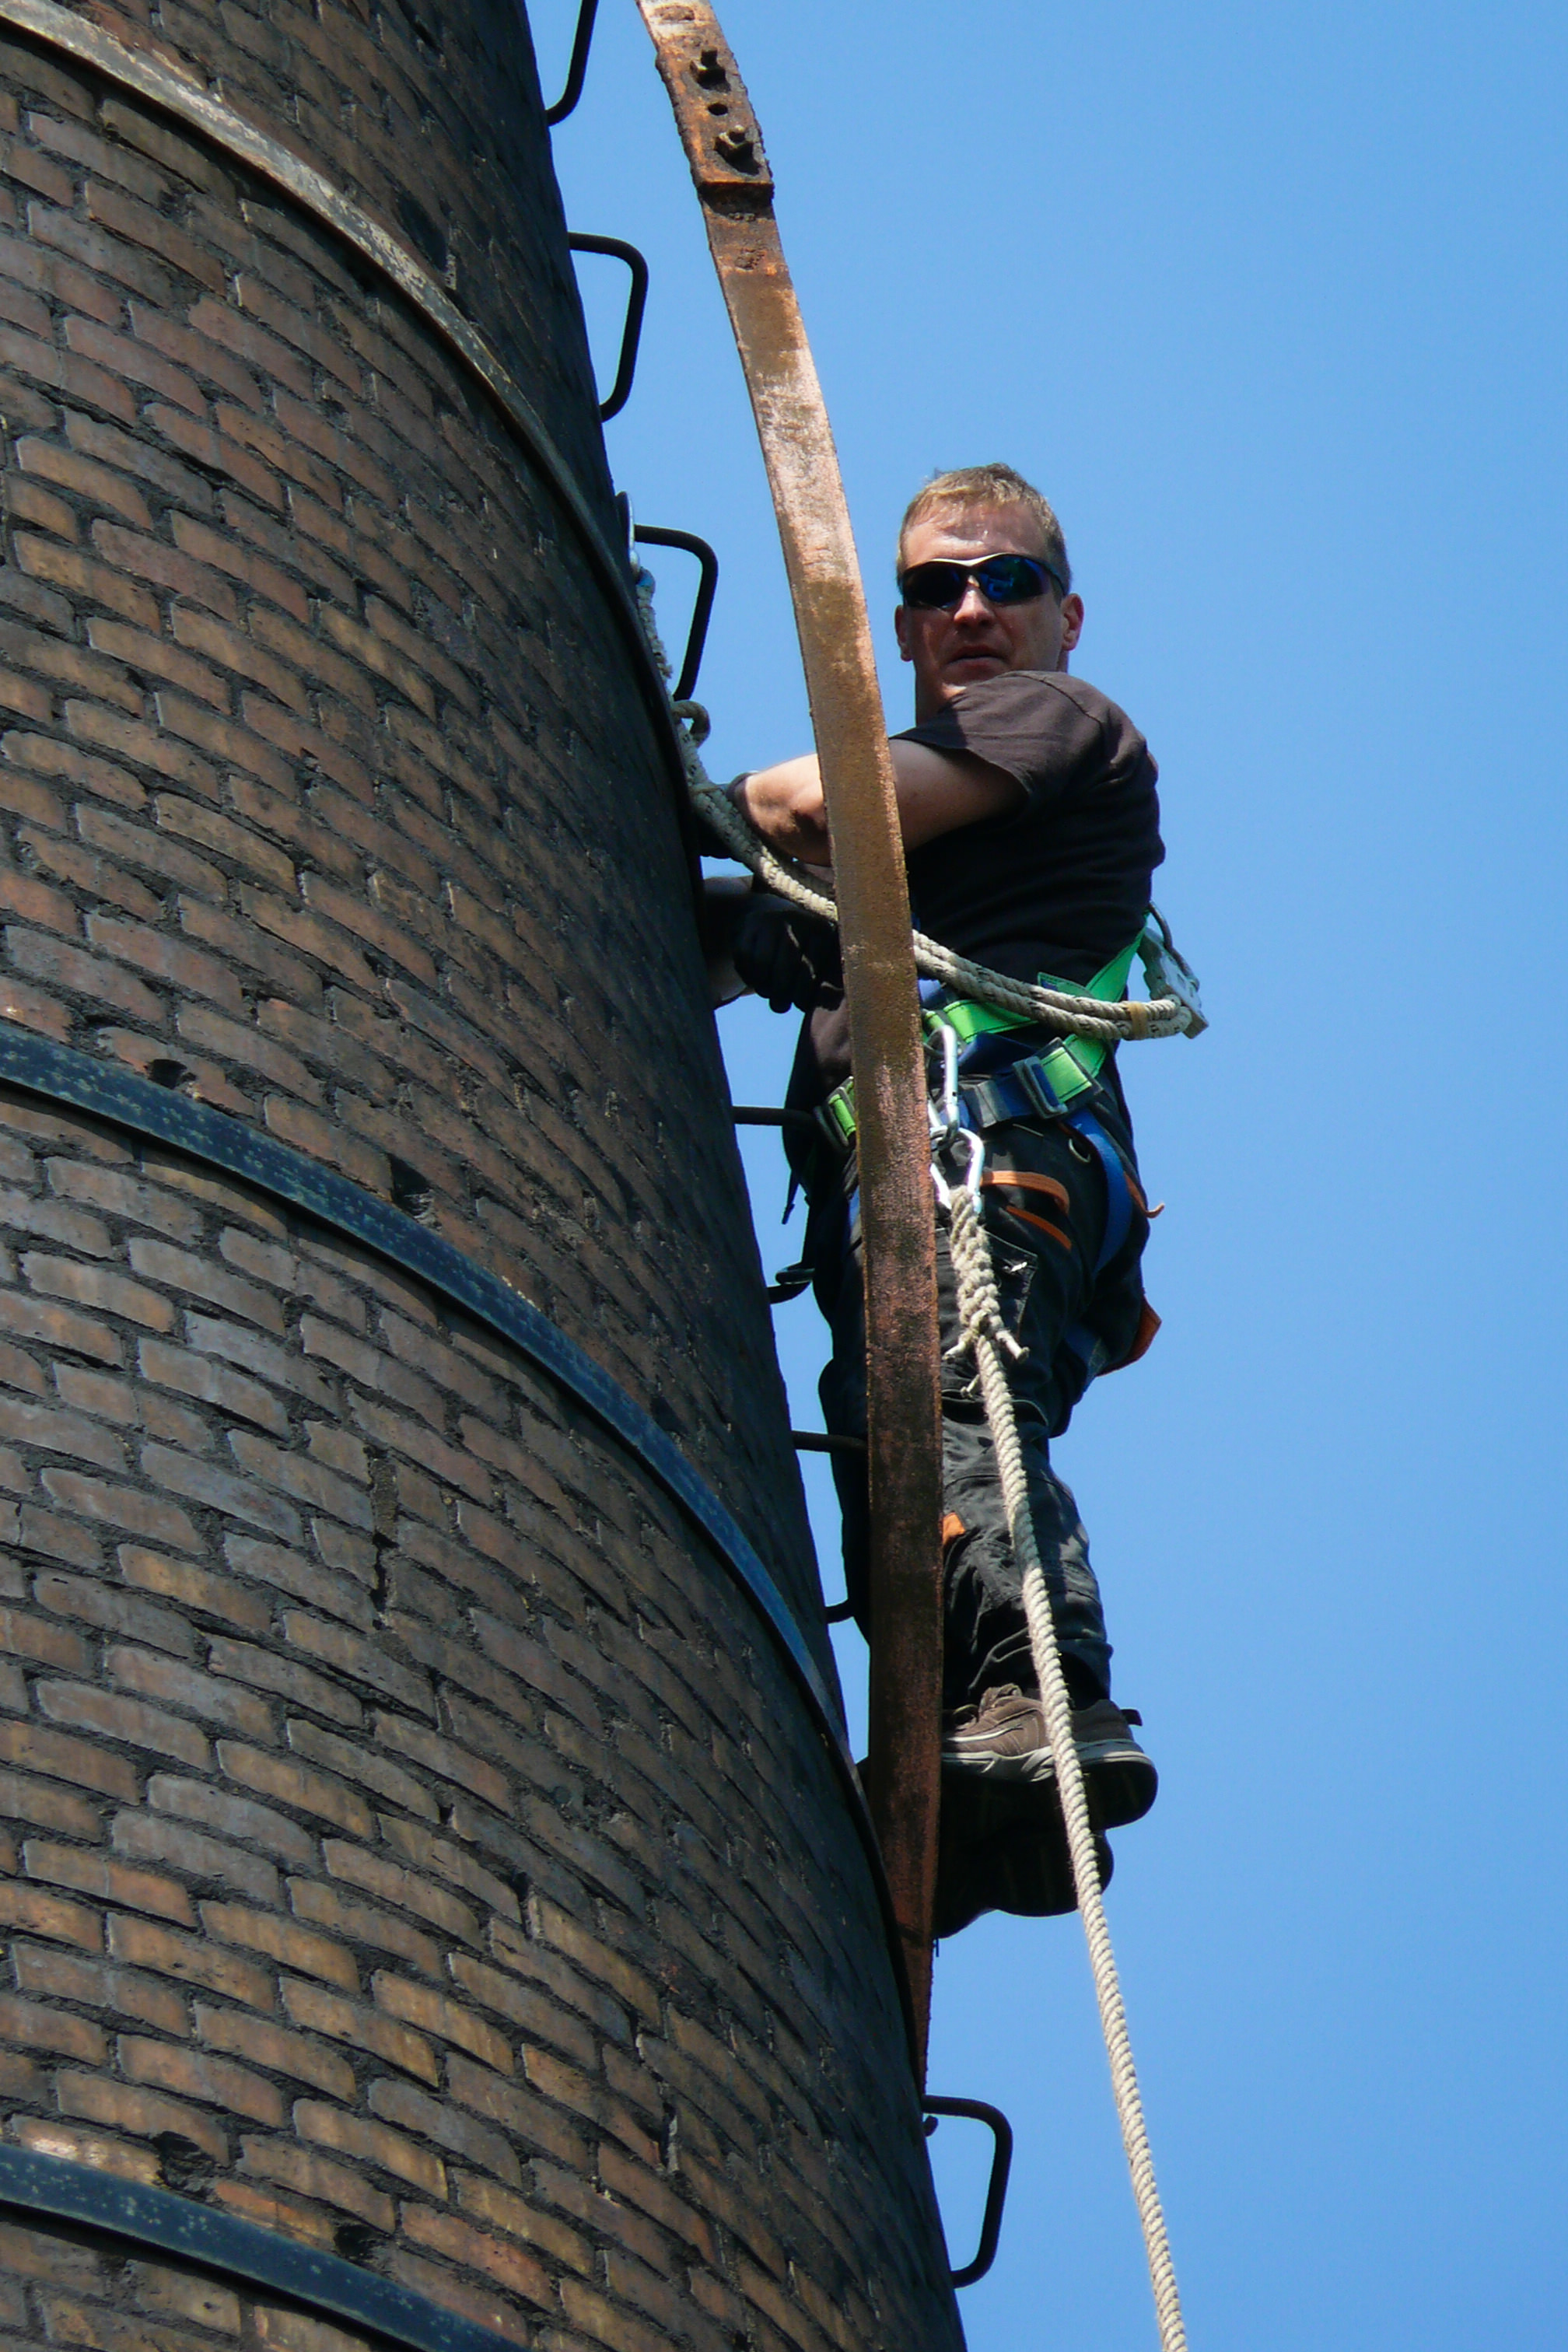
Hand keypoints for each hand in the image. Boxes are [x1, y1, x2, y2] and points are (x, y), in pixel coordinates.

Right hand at [729, 892, 841, 1012]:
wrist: (772, 912)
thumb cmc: (800, 947)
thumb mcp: (815, 956)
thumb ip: (816, 981)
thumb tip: (806, 1006)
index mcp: (819, 929)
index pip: (810, 966)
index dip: (804, 990)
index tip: (800, 1005)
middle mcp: (796, 919)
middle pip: (786, 964)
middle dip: (781, 991)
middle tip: (779, 1007)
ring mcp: (771, 919)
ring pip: (762, 962)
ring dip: (763, 984)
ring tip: (767, 992)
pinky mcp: (749, 924)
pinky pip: (745, 957)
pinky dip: (748, 974)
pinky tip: (755, 978)